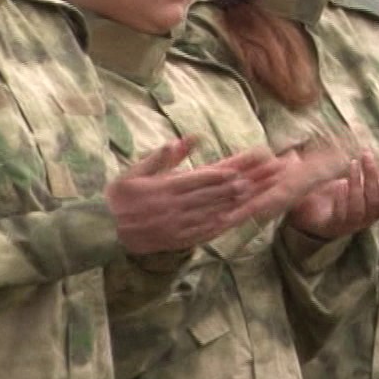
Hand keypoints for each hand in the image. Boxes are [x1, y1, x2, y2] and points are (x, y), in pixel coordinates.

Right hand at [107, 137, 290, 254]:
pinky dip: (231, 220)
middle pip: (223, 192)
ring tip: (272, 187)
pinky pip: (211, 230)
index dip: (237, 166)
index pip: (209, 175)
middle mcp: (178, 207)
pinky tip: (247, 213)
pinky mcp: (181, 240)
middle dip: (254, 179)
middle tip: (279, 168)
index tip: (259, 156)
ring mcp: (181, 225)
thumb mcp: (136, 171)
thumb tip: (190, 138)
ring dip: (249, 198)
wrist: (100, 232)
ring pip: (223, 210)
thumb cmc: (118, 197)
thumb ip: (164, 156)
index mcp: (167, 187)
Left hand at [287, 148, 378, 240]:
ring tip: (353, 164)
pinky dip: (342, 200)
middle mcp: (364, 221)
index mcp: (374, 211)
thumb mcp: (363, 186)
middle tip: (367, 156)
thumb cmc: (339, 196)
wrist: (309, 211)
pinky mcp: (329, 226)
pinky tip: (339, 184)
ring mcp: (347, 225)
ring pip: (359, 209)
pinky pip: (339, 216)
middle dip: (372, 178)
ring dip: (357, 186)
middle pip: (374, 203)